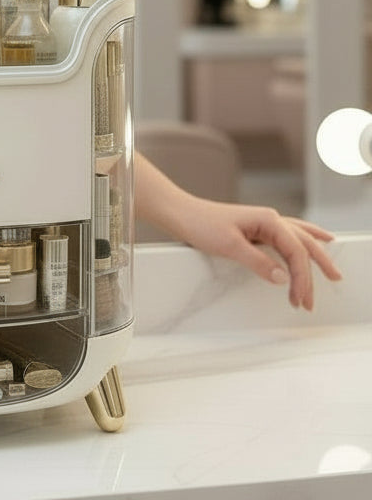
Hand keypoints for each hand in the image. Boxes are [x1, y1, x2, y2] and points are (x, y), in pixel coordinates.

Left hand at [172, 197, 342, 310]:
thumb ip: (258, 262)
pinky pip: (287, 235)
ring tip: (333, 271)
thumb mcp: (230, 246)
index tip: (301, 299)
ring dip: (314, 256)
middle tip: (328, 291)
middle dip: (318, 268)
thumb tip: (283, 279)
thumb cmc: (201, 224)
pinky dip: (302, 241)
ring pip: (299, 238)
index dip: (303, 277)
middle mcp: (270, 218)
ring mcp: (263, 222)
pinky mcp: (255, 228)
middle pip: (304, 244)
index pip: (295, 251)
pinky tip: (313, 240)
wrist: (180, 213)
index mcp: (268, 220)